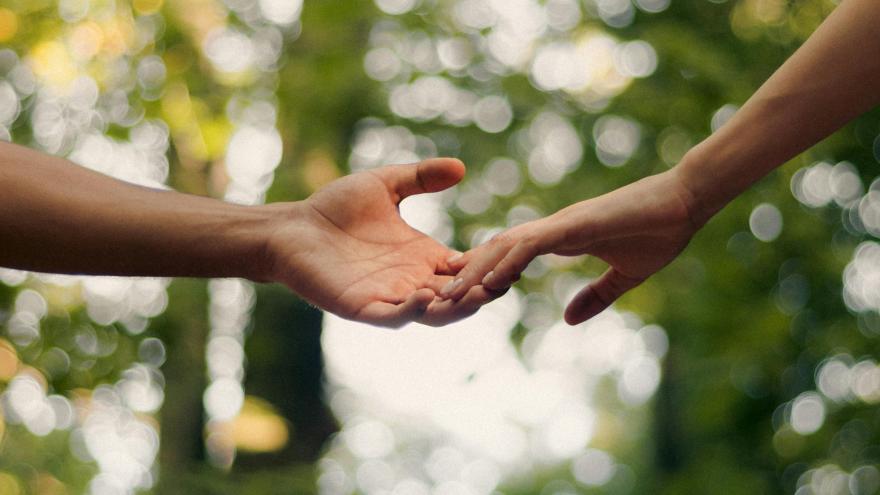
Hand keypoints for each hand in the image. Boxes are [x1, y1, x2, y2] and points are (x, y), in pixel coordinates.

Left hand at [264, 158, 499, 327]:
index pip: (466, 269)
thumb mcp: (385, 185)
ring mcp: (389, 297)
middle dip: (482, 292)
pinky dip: (412, 312)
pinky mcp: (363, 307)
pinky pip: (394, 317)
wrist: (292, 227)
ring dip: (457, 308)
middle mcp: (412, 280)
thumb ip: (421, 177)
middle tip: (505, 281)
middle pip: (459, 296)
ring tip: (476, 294)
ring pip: (434, 314)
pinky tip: (423, 295)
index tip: (514, 256)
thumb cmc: (334, 208)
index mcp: (422, 257)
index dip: (489, 266)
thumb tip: (460, 167)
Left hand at [442, 170, 699, 323]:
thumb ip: (596, 296)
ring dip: (477, 270)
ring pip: (506, 246)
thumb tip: (569, 319)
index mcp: (560, 238)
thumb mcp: (625, 276)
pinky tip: (490, 282)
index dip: (485, 273)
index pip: (512, 255)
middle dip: (468, 274)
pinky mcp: (574, 225)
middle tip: (438, 296)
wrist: (686, 201)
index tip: (463, 294)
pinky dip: (509, 262)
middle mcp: (552, 229)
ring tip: (449, 293)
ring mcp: (561, 225)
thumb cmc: (659, 232)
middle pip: (498, 250)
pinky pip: (532, 245)